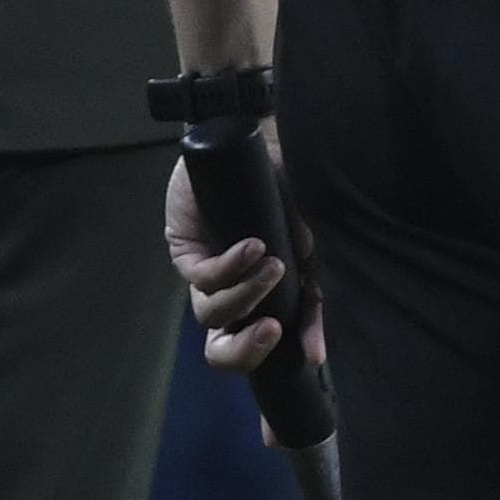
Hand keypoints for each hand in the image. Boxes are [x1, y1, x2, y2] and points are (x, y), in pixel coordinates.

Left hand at [164, 156, 314, 379]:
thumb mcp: (312, 239)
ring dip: (247, 295)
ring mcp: (208, 272)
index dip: (290, 353)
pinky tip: (253, 246)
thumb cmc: (290, 189)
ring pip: (212, 313)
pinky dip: (231, 267)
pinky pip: (202, 277)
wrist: (263, 143)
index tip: (314, 356)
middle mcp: (233, 290)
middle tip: (271, 330)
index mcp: (264, 294)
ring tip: (274, 265)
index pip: (268, 338)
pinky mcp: (186, 249)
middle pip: (222, 345)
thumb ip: (313, 278)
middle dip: (244, 349)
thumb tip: (313, 309)